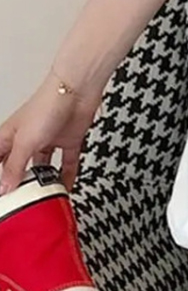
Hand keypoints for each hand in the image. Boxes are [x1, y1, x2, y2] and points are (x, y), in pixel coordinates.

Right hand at [0, 72, 103, 193]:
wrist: (77, 93)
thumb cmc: (47, 106)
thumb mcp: (25, 142)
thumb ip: (15, 166)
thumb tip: (4, 187)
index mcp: (9, 136)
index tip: (0, 192)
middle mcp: (27, 138)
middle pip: (19, 164)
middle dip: (18, 181)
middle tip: (19, 198)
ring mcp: (49, 140)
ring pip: (43, 165)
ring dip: (43, 180)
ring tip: (42, 197)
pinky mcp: (69, 141)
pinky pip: (67, 163)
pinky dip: (67, 176)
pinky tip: (67, 187)